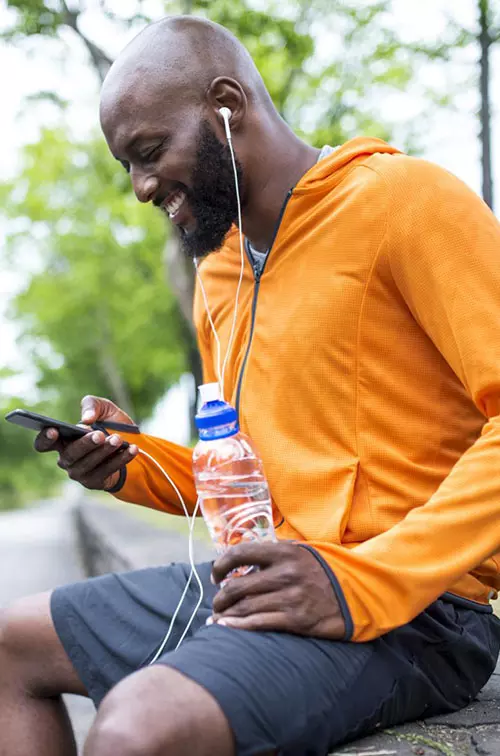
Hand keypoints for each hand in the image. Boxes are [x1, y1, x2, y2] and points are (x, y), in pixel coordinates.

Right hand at [34, 395, 137, 490]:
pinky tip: (131, 449)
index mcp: (62, 440)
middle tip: (100, 434)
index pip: (43, 444)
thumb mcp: (103, 407)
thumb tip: (86, 419)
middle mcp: (66, 459)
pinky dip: (120, 460)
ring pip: (88, 464)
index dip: (45, 438)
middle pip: (70, 454)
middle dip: (85, 444)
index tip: (54, 430)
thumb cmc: (110, 423)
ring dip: (104, 451)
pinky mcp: (94, 482)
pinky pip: (106, 471)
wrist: (131, 442)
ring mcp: (79, 472)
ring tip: (118, 439)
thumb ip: (92, 405)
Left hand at [209, 542, 345, 638]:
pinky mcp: (296, 619)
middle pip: (237, 586)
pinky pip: (258, 624)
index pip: (240, 553)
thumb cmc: (324, 571)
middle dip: (221, 598)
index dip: (221, 565)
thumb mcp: (302, 552)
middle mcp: (285, 573)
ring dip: (225, 615)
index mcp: (284, 552)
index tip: (216, 575)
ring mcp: (291, 597)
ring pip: (245, 607)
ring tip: (217, 619)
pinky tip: (226, 627)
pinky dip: (238, 626)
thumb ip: (274, 555)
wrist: (358, 593)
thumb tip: (242, 561)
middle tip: (217, 603)